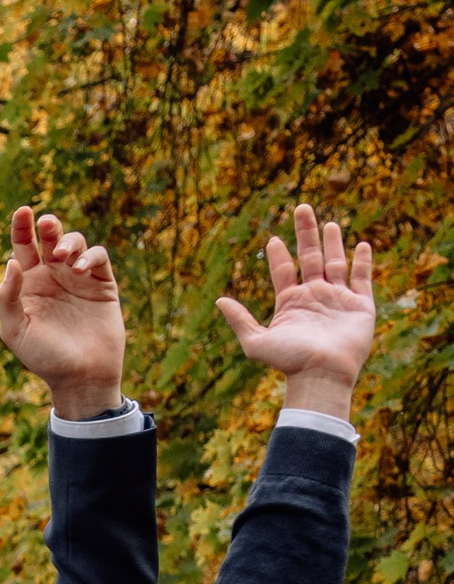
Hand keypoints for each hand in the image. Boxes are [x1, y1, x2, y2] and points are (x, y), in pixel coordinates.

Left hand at [0, 208, 127, 418]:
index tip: (22, 211)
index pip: (23, 247)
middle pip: (50, 239)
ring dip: (68, 242)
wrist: (81, 377)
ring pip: (75, 243)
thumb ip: (8, 297)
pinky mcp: (102, 286)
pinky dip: (90, 257)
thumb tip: (11, 263)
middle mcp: (54, 277)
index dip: (21, 227)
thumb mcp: (16, 330)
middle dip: (48, 226)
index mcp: (29, 284)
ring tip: (62, 257)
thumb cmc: (44, 357)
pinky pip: (98, 258)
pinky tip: (78, 270)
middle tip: (46, 224)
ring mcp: (79, 280)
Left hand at [215, 204, 376, 421]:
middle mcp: (314, 297)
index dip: (279, 255)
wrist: (322, 375)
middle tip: (302, 207)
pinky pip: (363, 279)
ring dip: (333, 242)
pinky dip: (363, 262)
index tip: (273, 239)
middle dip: (306, 233)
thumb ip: (240, 320)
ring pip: (336, 263)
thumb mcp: (256, 342)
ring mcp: (337, 300)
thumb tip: (219, 300)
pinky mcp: (360, 306)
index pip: (284, 271)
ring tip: (329, 223)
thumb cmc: (290, 362)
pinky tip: (363, 245)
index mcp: (291, 303)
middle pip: (310, 257)